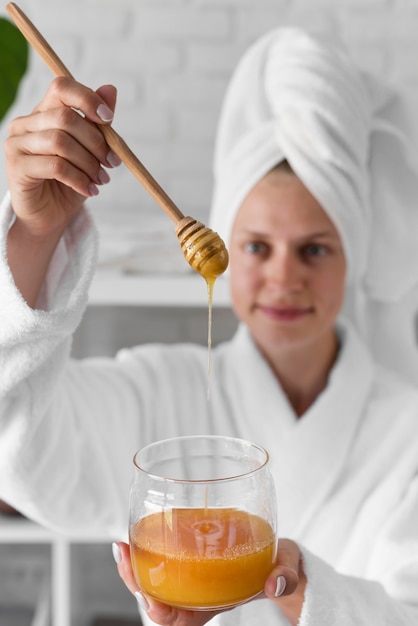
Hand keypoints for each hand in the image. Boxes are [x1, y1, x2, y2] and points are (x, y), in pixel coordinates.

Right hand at [5, 76, 119, 239]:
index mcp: (43, 113)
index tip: (109, 119)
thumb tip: (110, 89)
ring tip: (101, 179)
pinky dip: (79, 179)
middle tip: (111, 162)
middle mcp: (26, 124)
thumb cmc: (70, 182)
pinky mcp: (17, 167)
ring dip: (89, 163)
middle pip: (65, 117)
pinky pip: (55, 166)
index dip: (87, 99)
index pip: (61, 87)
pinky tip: (90, 190)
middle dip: (95, 141)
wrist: (50, 216)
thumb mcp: (90, 151)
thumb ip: (97, 122)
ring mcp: (17, 144)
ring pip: (60, 142)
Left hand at [113, 538, 304, 625]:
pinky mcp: (193, 550)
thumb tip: (276, 583)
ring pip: (156, 577)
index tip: (150, 602)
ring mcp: (194, 571)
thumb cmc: (281, 566)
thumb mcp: (287, 569)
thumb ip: (285, 575)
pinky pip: (166, 553)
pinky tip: (139, 529)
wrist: (281, 554)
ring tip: (122, 545)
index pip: (181, 619)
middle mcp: (199, 589)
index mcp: (217, 601)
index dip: (162, 614)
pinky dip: (149, 544)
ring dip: (135, 564)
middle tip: (123, 552)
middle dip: (135, 581)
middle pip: (159, 597)